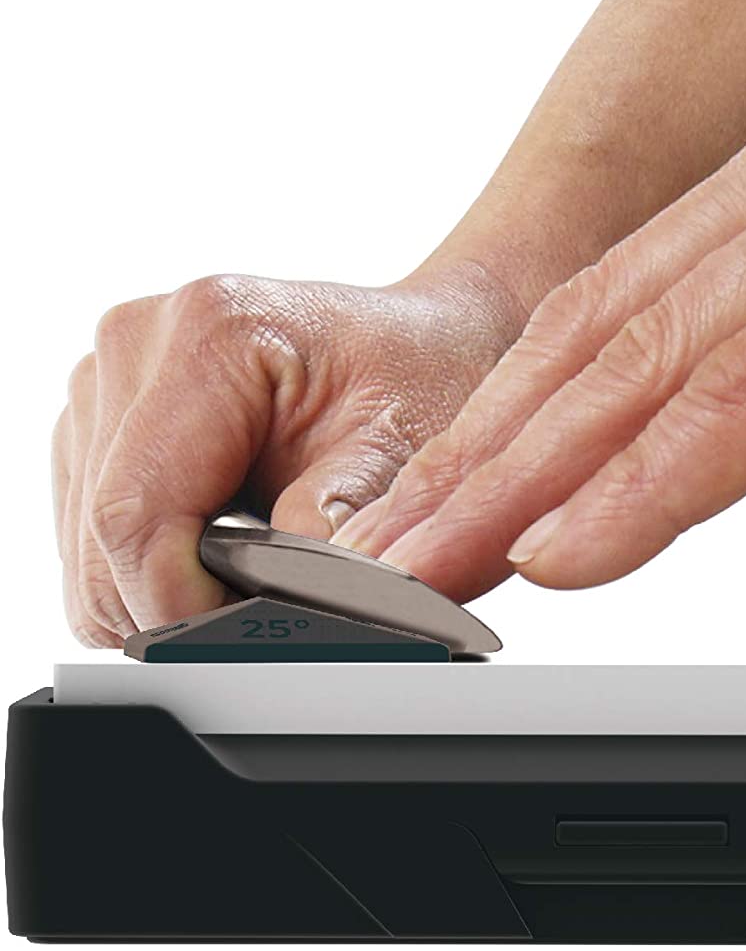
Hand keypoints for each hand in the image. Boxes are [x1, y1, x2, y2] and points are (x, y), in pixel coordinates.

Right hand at [53, 268, 525, 645]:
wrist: (427, 338)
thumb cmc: (427, 377)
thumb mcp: (409, 452)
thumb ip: (341, 526)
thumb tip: (284, 607)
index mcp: (210, 332)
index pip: (136, 513)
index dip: (178, 604)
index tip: (241, 643)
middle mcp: (137, 343)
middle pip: (101, 542)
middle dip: (180, 602)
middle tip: (274, 605)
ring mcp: (106, 381)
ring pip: (89, 552)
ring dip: (168, 584)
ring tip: (260, 557)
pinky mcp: (97, 421)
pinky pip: (95, 539)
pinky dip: (159, 564)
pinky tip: (229, 536)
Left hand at [337, 0, 745, 597]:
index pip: (637, 308)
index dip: (529, 412)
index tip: (460, 499)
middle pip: (607, 333)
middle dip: (483, 456)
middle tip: (379, 556)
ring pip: (653, 359)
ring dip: (524, 477)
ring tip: (421, 570)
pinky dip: (656, 477)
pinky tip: (571, 545)